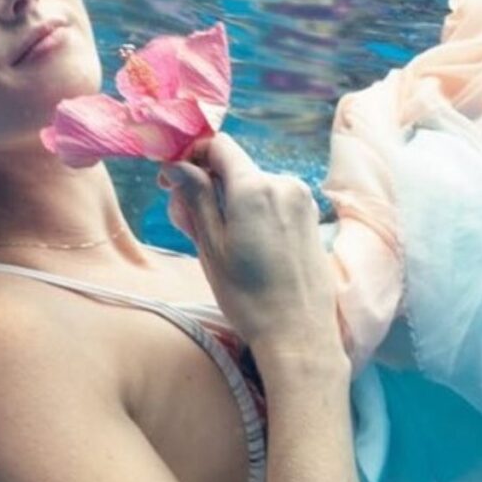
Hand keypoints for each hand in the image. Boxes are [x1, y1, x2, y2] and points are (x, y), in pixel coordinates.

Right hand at [158, 133, 343, 365]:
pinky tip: (240, 243)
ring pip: (250, 185)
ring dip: (226, 200)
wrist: (300, 336)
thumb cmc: (249, 297)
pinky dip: (249, 210)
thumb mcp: (210, 246)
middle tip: (184, 220)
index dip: (191, 156)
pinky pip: (270, 199)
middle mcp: (283, 183)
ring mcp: (301, 199)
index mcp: (255, 188)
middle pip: (233, 167)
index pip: (218, 145)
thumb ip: (195, 197)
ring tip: (212, 239)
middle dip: (205, 185)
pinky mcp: (309, 216)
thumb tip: (175, 165)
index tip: (171, 181)